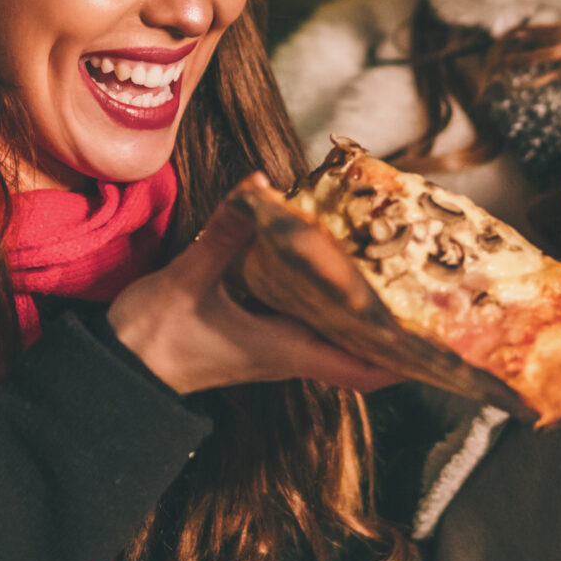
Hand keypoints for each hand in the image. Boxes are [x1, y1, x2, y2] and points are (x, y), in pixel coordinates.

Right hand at [107, 175, 410, 394]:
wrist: (118, 372)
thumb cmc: (152, 338)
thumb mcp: (188, 280)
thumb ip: (225, 234)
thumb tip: (259, 188)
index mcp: (283, 350)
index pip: (360, 368)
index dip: (404, 360)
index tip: (442, 345)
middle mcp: (287, 355)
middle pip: (360, 351)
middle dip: (396, 328)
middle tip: (431, 295)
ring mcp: (273, 348)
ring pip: (336, 335)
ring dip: (365, 312)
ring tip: (396, 274)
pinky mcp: (257, 336)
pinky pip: (310, 323)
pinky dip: (330, 301)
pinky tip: (335, 269)